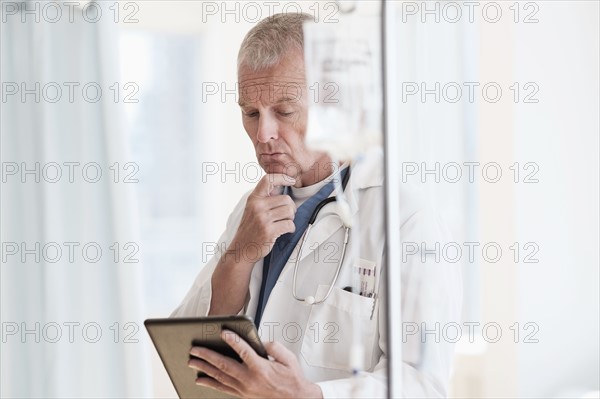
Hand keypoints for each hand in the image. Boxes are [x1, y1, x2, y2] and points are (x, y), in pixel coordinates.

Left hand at [188, 330, 322, 398]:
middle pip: (224, 365)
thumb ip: (272, 346)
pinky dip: (210, 383)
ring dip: (204, 369)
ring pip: (220, 377)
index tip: (223, 332)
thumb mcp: (287, 357)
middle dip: (207, 355)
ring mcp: (244, 389)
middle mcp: (250, 379)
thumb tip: (259, 341)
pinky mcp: (242, 395)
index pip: (243, 351)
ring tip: (192, 361)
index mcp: (261, 367)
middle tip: (195, 349)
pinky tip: (201, 379)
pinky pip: (222, 388)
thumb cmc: (292, 379)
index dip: (233, 340)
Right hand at [232, 173, 296, 262]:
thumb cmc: (250, 230)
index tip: (291, 180)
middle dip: (290, 208)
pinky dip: (290, 228)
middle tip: (285, 215)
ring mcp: (263, 219)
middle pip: (286, 199)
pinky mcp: (269, 231)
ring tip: (283, 223)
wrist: (241, 250)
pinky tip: (284, 231)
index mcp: (253, 199)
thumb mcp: (252, 209)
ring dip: (290, 218)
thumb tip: (282, 186)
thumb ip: (264, 199)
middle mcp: (257, 206)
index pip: (268, 179)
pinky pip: (290, 224)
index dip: (282, 177)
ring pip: (290, 211)